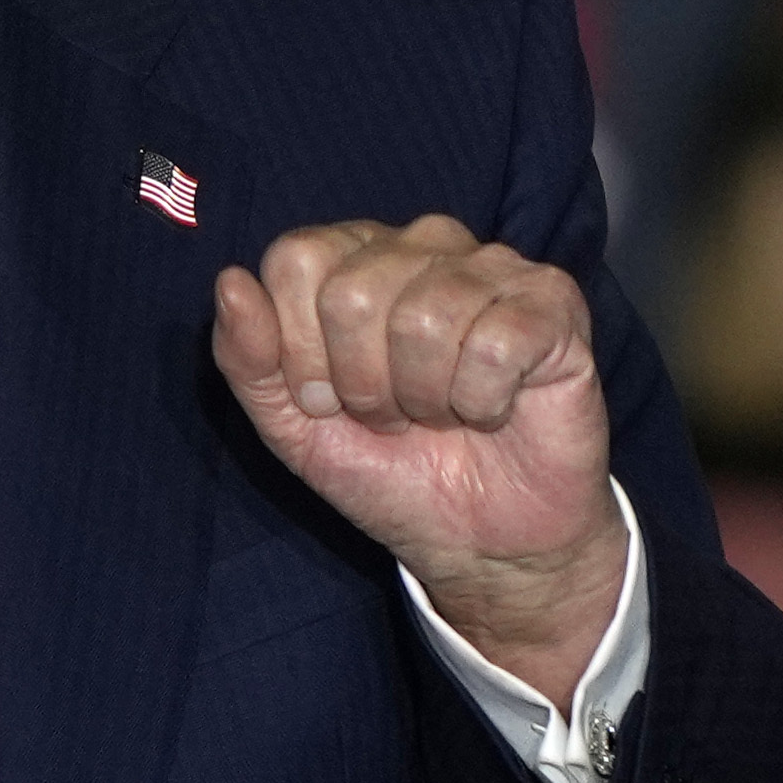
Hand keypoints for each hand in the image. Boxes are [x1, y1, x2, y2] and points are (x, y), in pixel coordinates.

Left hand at [214, 216, 625, 700]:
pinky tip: (492, 410)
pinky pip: (496, 342)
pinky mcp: (552, 302)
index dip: (302, 351)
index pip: (296, 260)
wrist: (479, 539)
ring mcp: (493, 266)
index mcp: (354, 257)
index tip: (329, 399)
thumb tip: (230, 282)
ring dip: (425, 398)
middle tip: (393, 415)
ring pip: (425, 318)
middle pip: (353, 294)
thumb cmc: (390, 469)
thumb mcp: (292, 425)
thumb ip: (247, 358)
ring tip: (442, 415)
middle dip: (362, 384)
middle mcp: (423, 243)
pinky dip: (483, 400)